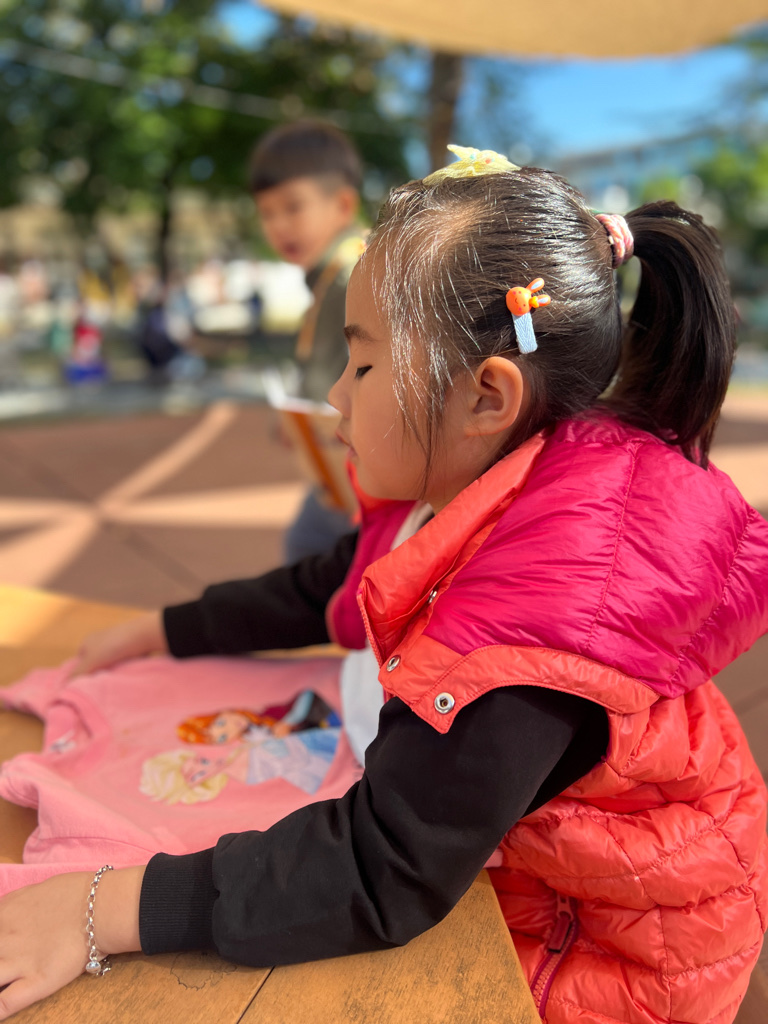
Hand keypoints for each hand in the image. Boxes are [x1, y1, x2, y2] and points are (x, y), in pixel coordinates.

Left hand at [0, 866, 143, 1019]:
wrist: (104, 907)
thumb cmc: (78, 892)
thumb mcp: (38, 888)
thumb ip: (16, 902)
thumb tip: (4, 909)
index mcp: (6, 913)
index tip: (1, 941)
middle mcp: (5, 939)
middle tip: (5, 958)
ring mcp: (18, 963)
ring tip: (2, 982)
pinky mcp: (36, 983)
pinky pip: (4, 1004)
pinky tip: (0, 1013)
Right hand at [67, 612, 167, 678]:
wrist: (144, 635)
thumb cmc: (114, 645)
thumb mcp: (91, 662)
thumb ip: (78, 674)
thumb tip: (64, 687)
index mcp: (87, 641)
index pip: (79, 662)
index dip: (80, 674)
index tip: (84, 686)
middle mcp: (100, 641)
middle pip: (94, 663)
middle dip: (96, 674)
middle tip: (98, 688)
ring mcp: (116, 644)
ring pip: (109, 664)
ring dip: (110, 672)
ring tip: (111, 684)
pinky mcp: (130, 648)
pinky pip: (122, 662)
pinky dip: (122, 669)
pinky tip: (123, 677)